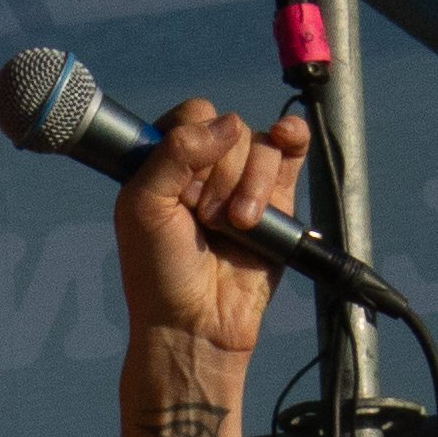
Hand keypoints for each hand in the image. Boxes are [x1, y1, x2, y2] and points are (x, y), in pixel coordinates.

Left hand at [113, 100, 310, 356]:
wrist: (196, 321)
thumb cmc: (159, 271)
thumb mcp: (144, 205)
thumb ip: (173, 152)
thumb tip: (229, 123)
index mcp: (166, 160)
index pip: (193, 115)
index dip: (194, 146)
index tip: (180, 190)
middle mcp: (205, 165)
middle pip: (232, 130)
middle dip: (220, 177)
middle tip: (203, 220)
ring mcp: (242, 179)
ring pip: (262, 145)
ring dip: (251, 186)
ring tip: (236, 226)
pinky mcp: (277, 198)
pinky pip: (292, 147)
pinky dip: (293, 137)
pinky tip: (287, 139)